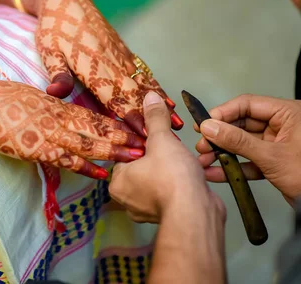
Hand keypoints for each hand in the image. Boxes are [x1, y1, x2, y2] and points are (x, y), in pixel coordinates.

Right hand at [0, 78, 145, 178]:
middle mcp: (59, 117)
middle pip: (99, 127)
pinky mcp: (38, 148)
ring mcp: (50, 133)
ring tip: (136, 158)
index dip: (118, 121)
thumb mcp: (31, 95)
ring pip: (88, 143)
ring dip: (113, 151)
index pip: (95, 114)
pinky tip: (102, 173)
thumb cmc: (1, 99)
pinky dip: (86, 167)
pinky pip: (66, 159)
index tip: (137, 127)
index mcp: (58, 104)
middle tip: (149, 144)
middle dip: (125, 136)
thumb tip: (62, 105)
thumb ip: (50, 103)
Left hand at [34, 0, 182, 135]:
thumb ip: (57, 72)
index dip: (130, 116)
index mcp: (94, 67)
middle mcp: (112, 63)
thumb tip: (55, 93)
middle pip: (135, 94)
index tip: (144, 133)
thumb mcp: (49, 50)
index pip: (114, 97)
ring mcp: (120, 57)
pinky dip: (155, 87)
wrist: (67, 0)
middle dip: (152, 117)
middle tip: (170, 137)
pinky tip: (166, 98)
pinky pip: (142, 73)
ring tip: (177, 123)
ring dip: (160, 104)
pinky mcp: (122, 52)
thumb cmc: (54, 27)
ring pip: (143, 84)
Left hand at [110, 92, 223, 221]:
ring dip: (171, 170)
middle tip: (170, 147)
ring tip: (182, 159)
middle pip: (141, 167)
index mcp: (117, 182)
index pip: (123, 155)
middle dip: (157, 156)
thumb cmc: (172, 178)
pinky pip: (171, 193)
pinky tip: (191, 174)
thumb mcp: (162, 140)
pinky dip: (180, 184)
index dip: (140, 142)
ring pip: (157, 180)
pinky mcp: (167, 216)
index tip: (155, 136)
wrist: (197, 213)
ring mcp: (146, 211)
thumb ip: (155, 119)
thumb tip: (150, 98)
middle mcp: (127, 199)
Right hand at [196, 94, 300, 204]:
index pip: (248, 104)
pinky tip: (215, 172)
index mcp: (289, 114)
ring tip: (204, 160)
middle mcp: (283, 125)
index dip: (224, 113)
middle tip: (202, 144)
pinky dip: (233, 167)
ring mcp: (278, 144)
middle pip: (242, 124)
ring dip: (222, 153)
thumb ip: (238, 141)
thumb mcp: (272, 156)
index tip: (204, 123)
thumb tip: (211, 127)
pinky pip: (249, 160)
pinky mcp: (274, 162)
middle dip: (220, 136)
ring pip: (243, 143)